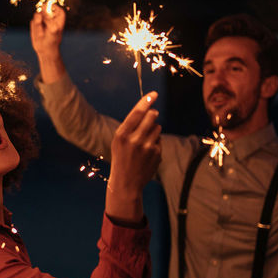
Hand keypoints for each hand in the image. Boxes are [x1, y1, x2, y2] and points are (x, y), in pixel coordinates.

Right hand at [29, 5, 65, 59]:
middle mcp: (50, 15)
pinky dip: (34, 27)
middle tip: (43, 23)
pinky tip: (38, 33)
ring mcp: (42, 19)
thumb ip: (47, 18)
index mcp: (58, 16)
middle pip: (44, 8)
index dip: (51, 7)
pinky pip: (33, 21)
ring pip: (37, 14)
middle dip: (42, 15)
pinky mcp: (35, 23)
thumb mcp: (53, 28)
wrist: (45, 49)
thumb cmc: (52, 39)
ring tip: (42, 31)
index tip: (47, 10)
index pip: (54, 6)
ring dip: (38, 22)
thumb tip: (41, 10)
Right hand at [106, 92, 161, 219]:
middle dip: (152, 114)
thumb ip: (130, 126)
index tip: (154, 94)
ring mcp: (147, 147)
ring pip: (157, 127)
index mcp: (121, 135)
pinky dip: (155, 142)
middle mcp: (134, 139)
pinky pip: (160, 139)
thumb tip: (150, 111)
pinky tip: (147, 152)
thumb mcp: (118, 142)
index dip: (146, 102)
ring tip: (144, 141)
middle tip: (151, 115)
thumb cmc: (121, 158)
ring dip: (153, 130)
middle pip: (151, 117)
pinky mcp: (157, 153)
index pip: (136, 113)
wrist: (126, 183)